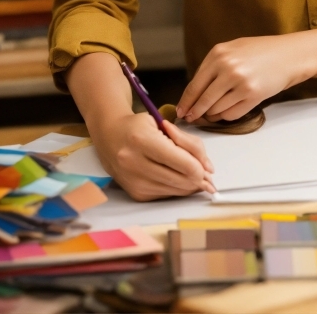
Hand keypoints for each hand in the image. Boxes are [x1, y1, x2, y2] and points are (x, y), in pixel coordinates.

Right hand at [90, 111, 215, 200]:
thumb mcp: (162, 123)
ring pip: (176, 190)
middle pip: (182, 180)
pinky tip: (178, 178)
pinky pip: (166, 195)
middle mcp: (135, 163)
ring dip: (191, 185)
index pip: (183, 163)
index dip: (201, 167)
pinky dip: (177, 188)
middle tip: (207, 174)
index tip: (207, 166)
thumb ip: (187, 141)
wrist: (109, 136)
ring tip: (195, 175)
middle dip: (200, 178)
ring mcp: (134, 181)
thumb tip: (208, 168)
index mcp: (143, 140)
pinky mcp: (135, 193)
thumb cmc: (138, 126)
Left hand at [176, 32, 316, 122]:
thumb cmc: (261, 51)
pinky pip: (231, 114)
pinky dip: (226, 117)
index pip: (194, 85)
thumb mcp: (233, 49)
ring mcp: (240, 83)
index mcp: (218, 54)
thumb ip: (213, 66)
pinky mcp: (253, 96)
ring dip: (211, 115)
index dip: (186, 102)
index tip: (181, 111)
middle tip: (191, 119)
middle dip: (195, 112)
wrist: (290, 55)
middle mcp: (227, 68)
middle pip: (202, 100)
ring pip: (216, 110)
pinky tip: (226, 112)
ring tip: (211, 114)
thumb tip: (194, 91)